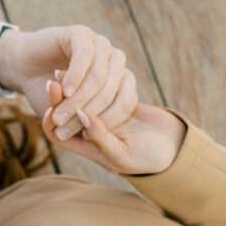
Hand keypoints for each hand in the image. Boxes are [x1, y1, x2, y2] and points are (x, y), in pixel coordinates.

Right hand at [0, 25, 136, 139]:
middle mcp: (115, 61)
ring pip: (98, 76)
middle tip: (63, 131)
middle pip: (110, 91)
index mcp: (121, 80)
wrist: (24, 70)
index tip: (85, 138)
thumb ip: (85, 124)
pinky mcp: (81, 34)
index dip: (107, 122)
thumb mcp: (69, 115)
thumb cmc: (49, 97)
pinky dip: (74, 77)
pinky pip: (84, 56)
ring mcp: (100, 45)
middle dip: (86, 114)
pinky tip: (63, 91)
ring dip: (77, 100)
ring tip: (59, 117)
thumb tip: (99, 138)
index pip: (126, 102)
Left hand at [42, 78, 184, 175]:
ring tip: (64, 67)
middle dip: (59, 97)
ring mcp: (105, 116)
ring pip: (83, 100)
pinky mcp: (119, 102)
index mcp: (86, 147)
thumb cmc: (147, 159)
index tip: (50, 102)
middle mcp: (91, 132)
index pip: (57, 134)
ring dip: (75, 86)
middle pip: (67, 113)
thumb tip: (80, 115)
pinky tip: (90, 66)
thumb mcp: (121, 154)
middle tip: (54, 77)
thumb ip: (99, 137)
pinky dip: (96, 81)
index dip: (50, 120)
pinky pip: (102, 90)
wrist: (175, 150)